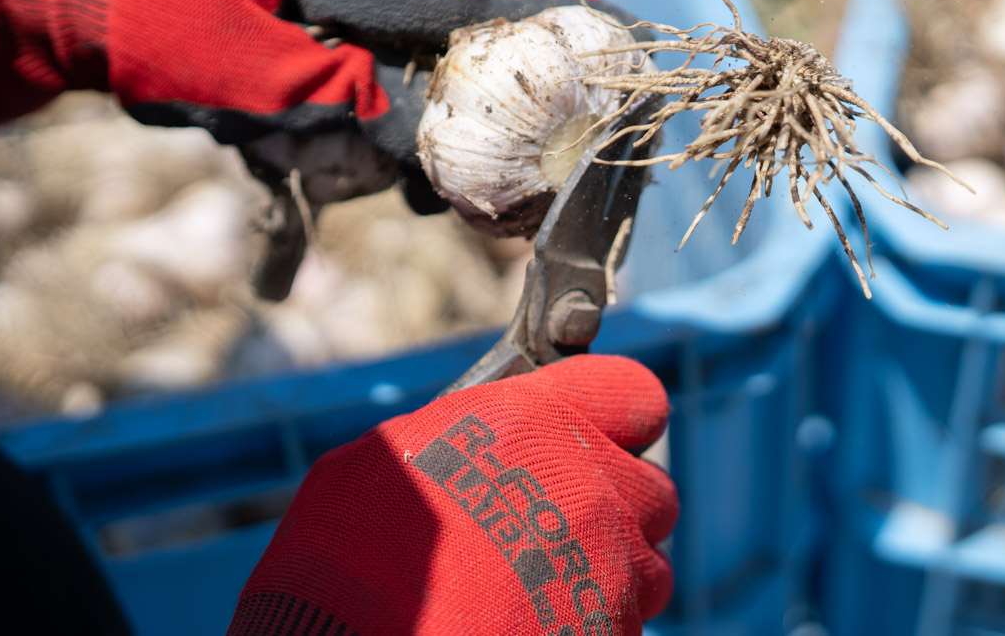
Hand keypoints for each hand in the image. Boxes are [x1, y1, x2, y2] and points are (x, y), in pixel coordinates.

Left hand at [0, 0, 619, 188]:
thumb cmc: (148, 32)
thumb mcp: (233, 78)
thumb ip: (333, 98)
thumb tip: (425, 139)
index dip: (521, 35)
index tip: (583, 83)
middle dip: (476, 79)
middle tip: (492, 165)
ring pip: (436, 11)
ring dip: (437, 85)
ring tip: (421, 175)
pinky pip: (405, 13)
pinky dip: (408, 71)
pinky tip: (394, 131)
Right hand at [226, 355, 676, 635]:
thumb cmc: (352, 557)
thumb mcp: (392, 457)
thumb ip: (460, 433)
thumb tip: (468, 434)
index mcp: (541, 425)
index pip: (634, 392)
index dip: (614, 412)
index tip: (593, 429)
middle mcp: (593, 490)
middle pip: (652, 487)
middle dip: (616, 502)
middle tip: (559, 520)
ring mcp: (611, 570)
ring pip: (648, 563)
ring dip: (611, 568)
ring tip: (543, 584)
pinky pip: (627, 622)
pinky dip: (593, 622)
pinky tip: (535, 625)